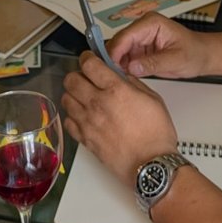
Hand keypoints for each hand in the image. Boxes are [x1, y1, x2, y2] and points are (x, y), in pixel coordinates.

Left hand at [62, 52, 177, 183]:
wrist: (150, 164)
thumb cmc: (156, 134)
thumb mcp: (153, 99)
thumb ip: (133, 83)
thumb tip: (121, 76)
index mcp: (115, 90)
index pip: (89, 64)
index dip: (87, 58)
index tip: (89, 59)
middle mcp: (98, 103)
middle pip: (71, 80)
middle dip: (77, 75)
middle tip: (86, 78)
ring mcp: (88, 122)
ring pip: (66, 99)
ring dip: (73, 95)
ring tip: (84, 98)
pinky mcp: (84, 138)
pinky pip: (68, 122)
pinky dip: (73, 116)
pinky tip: (83, 117)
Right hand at [108, 11, 211, 78]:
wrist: (203, 56)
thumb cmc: (195, 52)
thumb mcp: (176, 59)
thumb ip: (153, 63)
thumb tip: (132, 67)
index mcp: (151, 23)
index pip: (125, 36)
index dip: (115, 52)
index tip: (111, 67)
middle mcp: (143, 28)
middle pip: (118, 43)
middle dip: (113, 60)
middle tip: (113, 77)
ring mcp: (140, 39)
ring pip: (119, 52)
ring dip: (117, 65)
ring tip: (119, 79)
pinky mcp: (139, 50)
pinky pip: (125, 59)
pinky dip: (123, 69)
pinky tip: (125, 78)